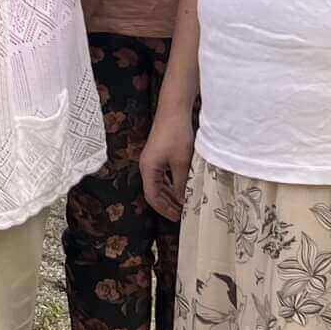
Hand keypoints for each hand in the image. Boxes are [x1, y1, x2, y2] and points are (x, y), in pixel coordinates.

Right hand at [139, 107, 194, 221]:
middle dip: (167, 204)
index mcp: (148, 169)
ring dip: (169, 195)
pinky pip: (162, 176)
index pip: (152, 196)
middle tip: (181, 215)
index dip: (163, 209)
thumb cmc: (176, 135)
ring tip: (183, 205)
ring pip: (158, 184)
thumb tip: (184, 200)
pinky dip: (171, 185)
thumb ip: (182, 183)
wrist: (173, 111)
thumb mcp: (182, 162)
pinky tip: (181, 189)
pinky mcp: (158, 155)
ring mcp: (151, 161)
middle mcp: (146, 166)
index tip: (176, 218)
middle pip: (154, 192)